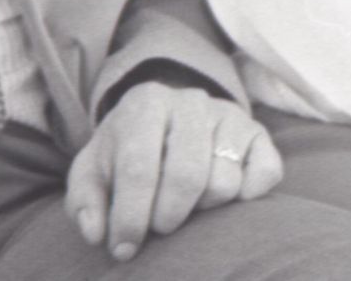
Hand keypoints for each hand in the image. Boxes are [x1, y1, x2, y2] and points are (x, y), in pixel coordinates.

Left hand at [64, 82, 279, 259]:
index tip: (124, 249)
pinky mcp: (258, 133)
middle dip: (169, 216)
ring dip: (203, 210)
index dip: (131, 216)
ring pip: (225, 182)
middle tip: (159, 228)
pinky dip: (248, 197)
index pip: (139, 167)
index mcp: (145, 103)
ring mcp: (228, 115)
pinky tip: (223, 201)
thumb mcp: (93, 172)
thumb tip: (97, 232)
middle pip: (187, 175)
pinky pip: (265, 174)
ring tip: (186, 206)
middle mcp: (190, 101)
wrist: (164, 119)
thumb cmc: (125, 154)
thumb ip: (84, 202)